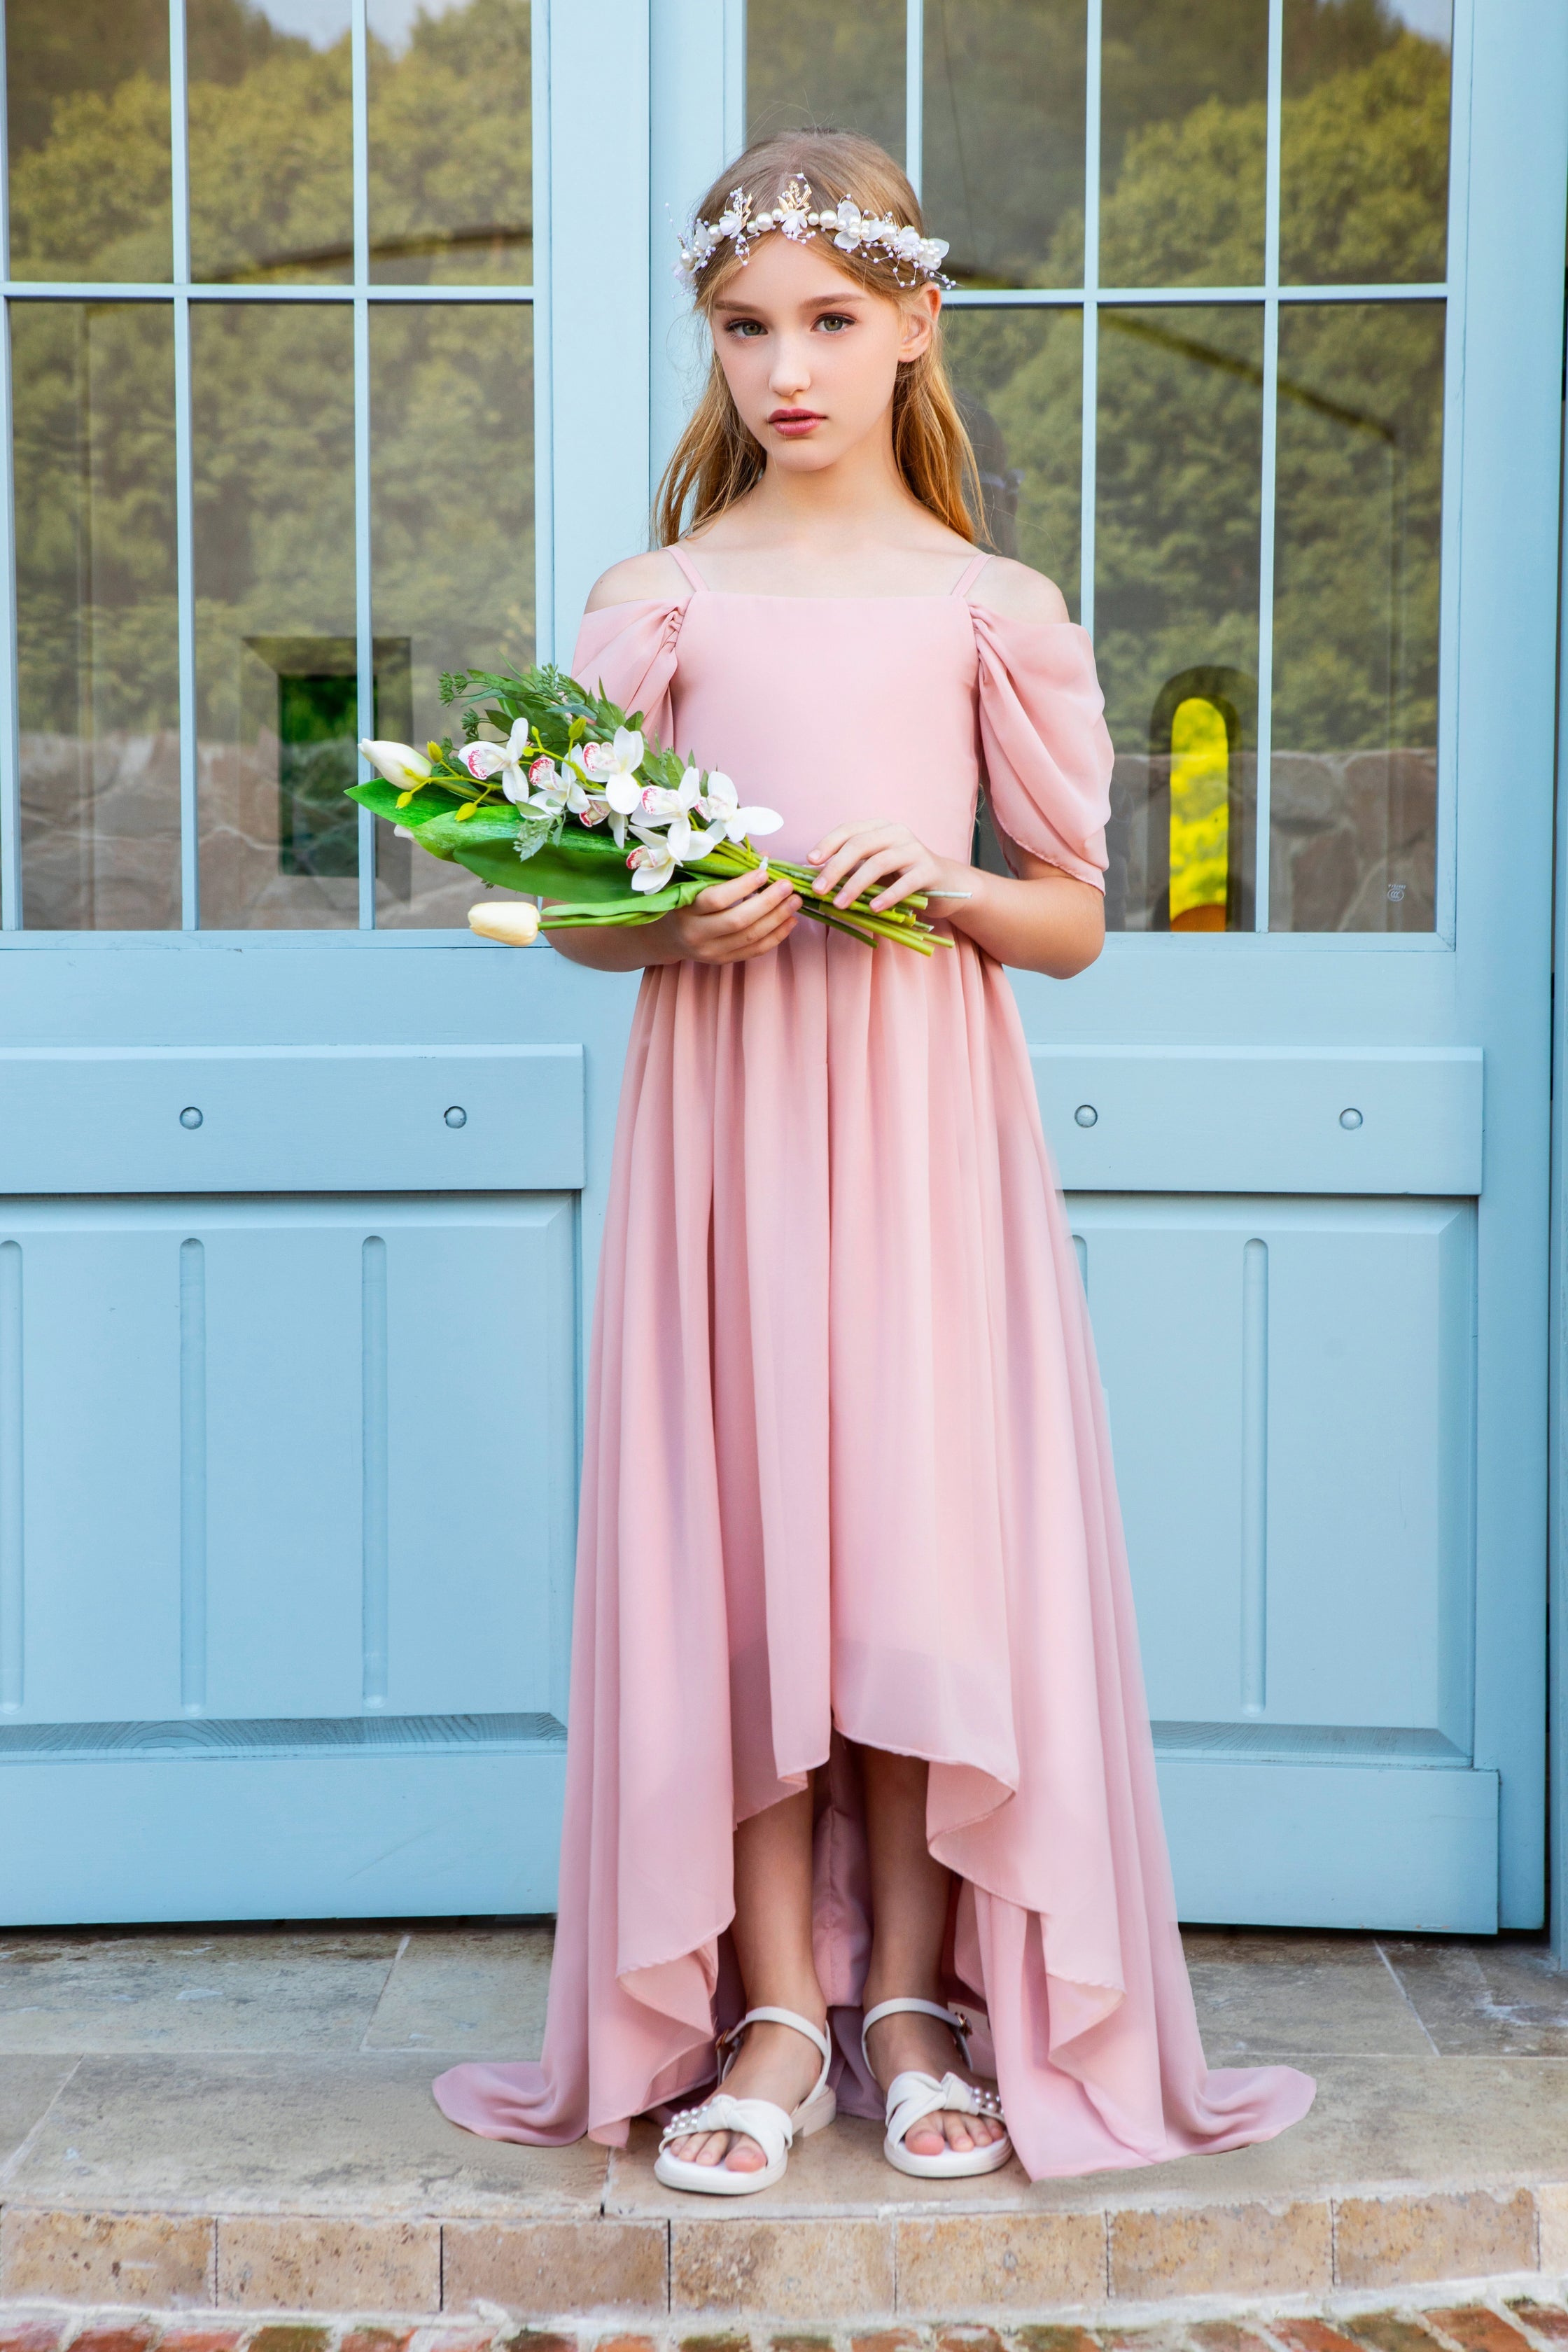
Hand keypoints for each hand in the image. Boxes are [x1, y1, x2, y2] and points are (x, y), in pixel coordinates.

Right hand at [663, 863, 801, 963]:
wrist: (667, 937)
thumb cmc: (684, 901)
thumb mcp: (694, 882)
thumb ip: (725, 869)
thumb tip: (765, 857)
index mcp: (685, 909)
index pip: (717, 899)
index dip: (743, 886)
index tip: (764, 872)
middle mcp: (696, 933)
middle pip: (738, 920)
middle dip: (768, 902)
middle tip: (788, 886)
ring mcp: (710, 951)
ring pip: (750, 937)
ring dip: (777, 919)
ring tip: (795, 902)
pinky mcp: (721, 961)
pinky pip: (754, 951)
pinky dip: (776, 936)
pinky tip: (790, 922)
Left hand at [806, 819, 966, 912]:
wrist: (946, 884)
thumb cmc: (902, 877)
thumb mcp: (875, 869)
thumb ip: (851, 869)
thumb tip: (816, 879)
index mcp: (880, 828)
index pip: (849, 830)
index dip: (828, 844)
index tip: (810, 861)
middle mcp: (897, 833)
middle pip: (860, 845)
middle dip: (835, 868)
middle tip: (819, 889)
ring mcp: (915, 850)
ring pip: (879, 862)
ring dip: (856, 884)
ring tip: (840, 903)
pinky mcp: (929, 870)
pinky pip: (906, 882)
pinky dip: (888, 895)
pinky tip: (874, 908)